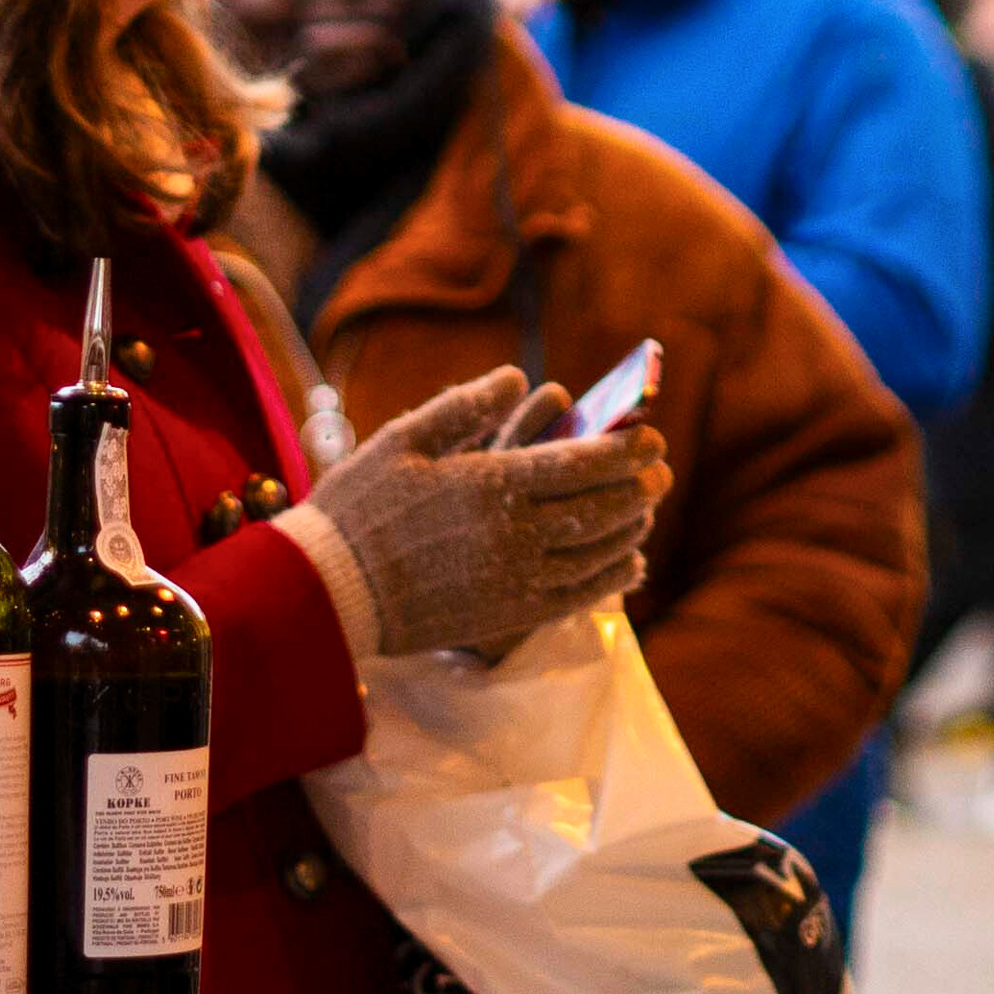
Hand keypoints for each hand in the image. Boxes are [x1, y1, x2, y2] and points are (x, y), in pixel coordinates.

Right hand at [304, 364, 669, 660]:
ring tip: (646, 509)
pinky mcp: (508, 615)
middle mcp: (513, 535)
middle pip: (598, 509)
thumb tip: (520, 378)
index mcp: (490, 485)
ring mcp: (515, 580)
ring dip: (629, 528)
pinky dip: (610, 577)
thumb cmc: (360, 508)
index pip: (579, 464)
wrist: (331, 592)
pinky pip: (577, 595)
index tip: (652, 438)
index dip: (623, 451)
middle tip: (662, 470)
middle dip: (638, 487)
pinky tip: (628, 563)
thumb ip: (466, 407)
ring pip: (594, 552)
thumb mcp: (405, 440)